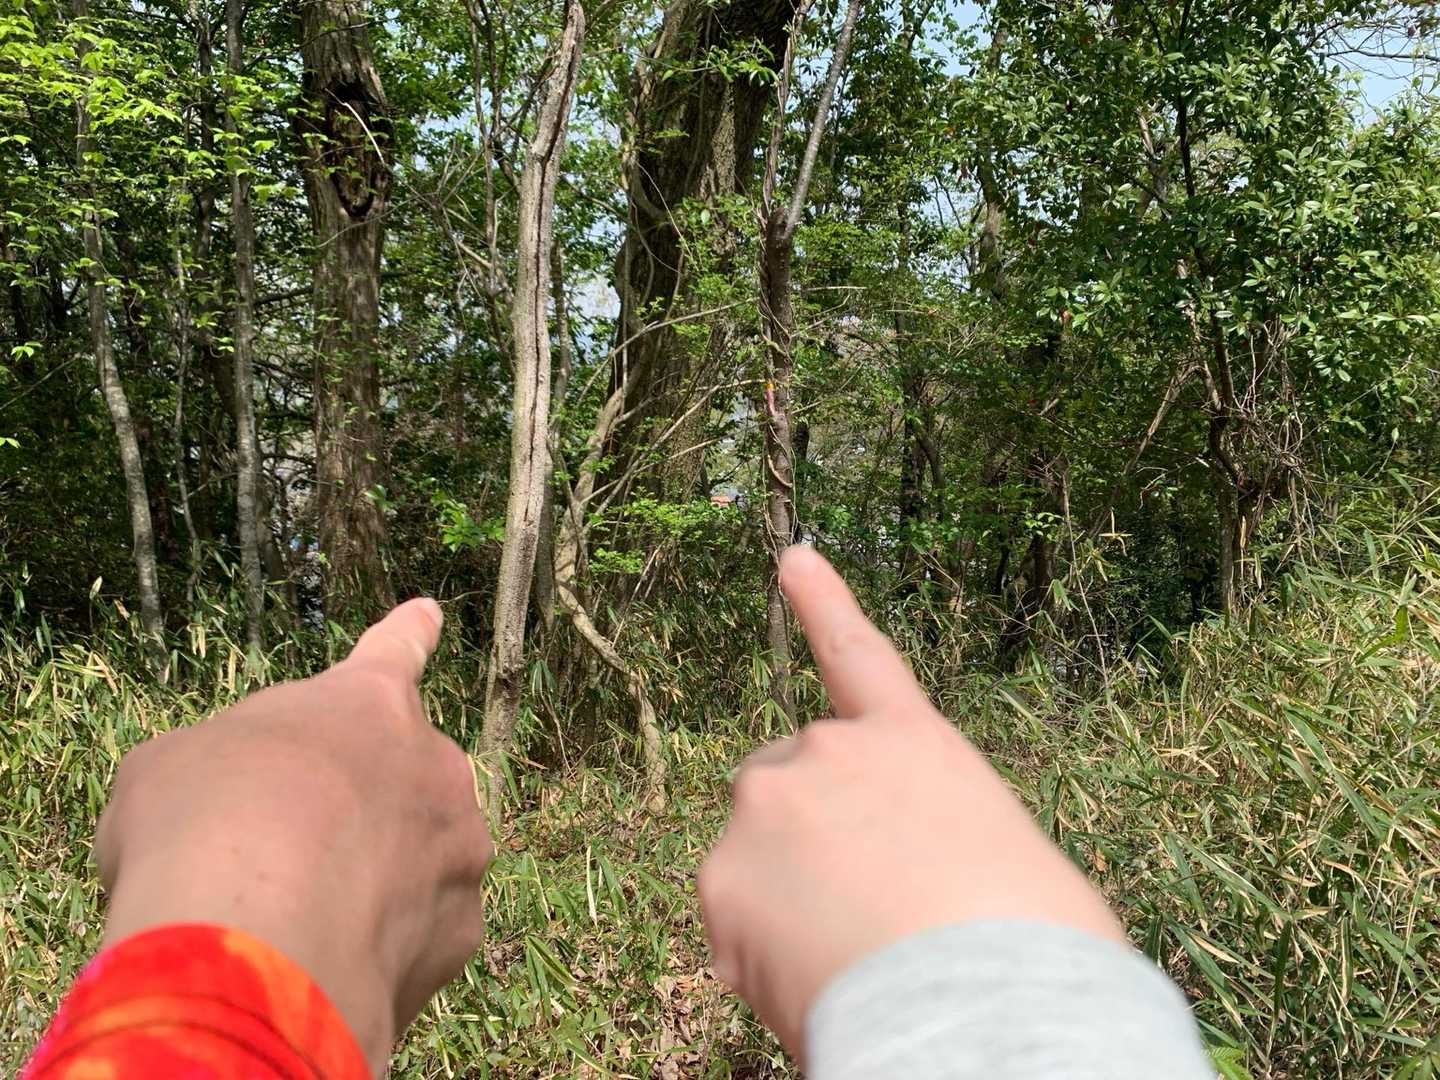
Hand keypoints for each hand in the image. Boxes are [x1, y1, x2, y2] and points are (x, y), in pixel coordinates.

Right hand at [95, 599, 490, 1072]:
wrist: (255, 942)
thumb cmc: (202, 827)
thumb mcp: (173, 770)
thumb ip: (224, 769)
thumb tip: (229, 807)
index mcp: (367, 702)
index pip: (393, 652)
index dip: (406, 634)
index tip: (427, 614)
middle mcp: (435, 765)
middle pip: (398, 780)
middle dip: (355, 814)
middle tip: (283, 857)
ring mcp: (460, 849)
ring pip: (416, 861)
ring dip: (369, 885)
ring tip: (294, 919)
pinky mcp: (462, 931)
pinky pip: (419, 936)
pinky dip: (378, 950)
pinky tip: (321, 964)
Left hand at [698, 547, 1124, 1060]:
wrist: (983, 1011)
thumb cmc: (1031, 952)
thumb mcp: (1004, 862)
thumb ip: (930, 834)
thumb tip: (899, 880)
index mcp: (914, 744)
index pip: (857, 655)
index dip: (822, 601)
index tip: (790, 554)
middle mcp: (829, 751)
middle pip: (789, 784)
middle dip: (806, 836)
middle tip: (862, 910)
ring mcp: (768, 804)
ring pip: (755, 852)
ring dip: (783, 895)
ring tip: (852, 953)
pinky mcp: (722, 875)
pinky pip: (731, 918)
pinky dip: (757, 951)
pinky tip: (813, 981)